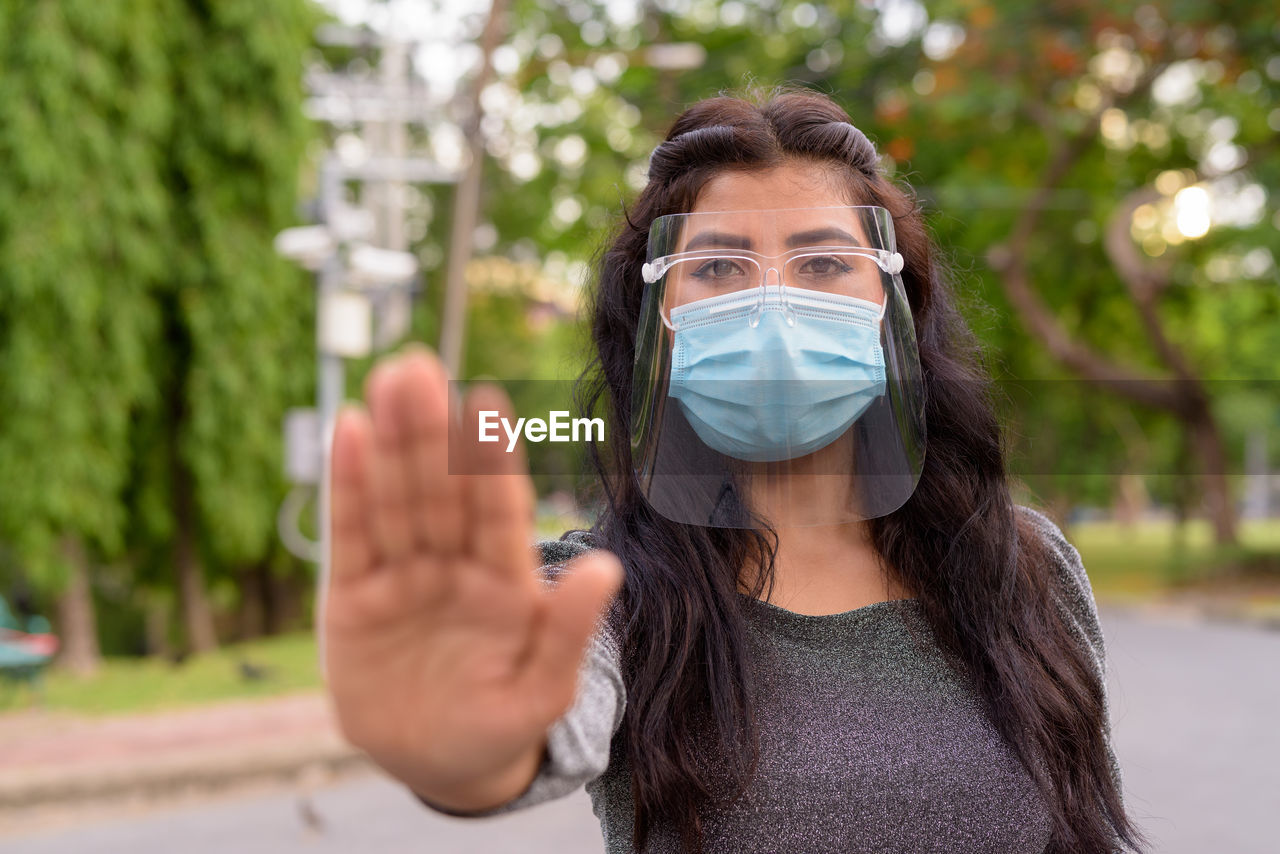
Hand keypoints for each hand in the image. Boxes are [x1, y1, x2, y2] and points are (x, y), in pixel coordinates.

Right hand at [321, 347, 621, 811]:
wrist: (436, 764)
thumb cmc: (501, 724)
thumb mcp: (543, 690)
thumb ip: (569, 630)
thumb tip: (609, 567)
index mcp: (506, 582)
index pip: (498, 512)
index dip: (490, 462)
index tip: (486, 406)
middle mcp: (454, 566)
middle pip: (441, 491)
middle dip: (431, 433)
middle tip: (420, 369)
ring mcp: (403, 577)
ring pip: (397, 500)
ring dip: (391, 442)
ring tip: (389, 381)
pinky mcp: (354, 598)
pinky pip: (350, 536)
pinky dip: (347, 485)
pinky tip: (348, 430)